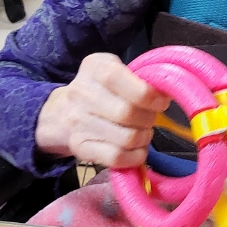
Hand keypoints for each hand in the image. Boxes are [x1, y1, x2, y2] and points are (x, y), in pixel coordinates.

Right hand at [35, 52, 170, 168]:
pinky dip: (135, 157)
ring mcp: (78, 123)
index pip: (122, 80)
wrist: (59, 114)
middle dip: (149, 118)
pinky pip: (116, 157)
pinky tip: (137, 149)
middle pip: (128, 113)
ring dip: (144, 138)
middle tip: (150, 118)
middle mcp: (82, 94)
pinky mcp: (80, 147)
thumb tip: (167, 91)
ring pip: (126, 138)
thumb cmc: (98, 89)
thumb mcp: (113, 69)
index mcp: (95, 68)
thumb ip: (139, 75)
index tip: (160, 101)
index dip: (149, 94)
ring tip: (142, 132)